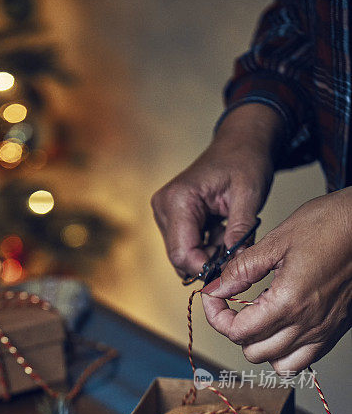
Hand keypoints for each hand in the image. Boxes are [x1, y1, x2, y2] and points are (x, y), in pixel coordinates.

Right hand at [151, 104, 282, 276]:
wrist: (241, 143)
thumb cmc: (245, 160)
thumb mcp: (249, 196)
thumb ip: (240, 232)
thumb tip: (235, 263)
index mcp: (178, 200)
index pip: (183, 253)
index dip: (205, 268)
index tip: (230, 270)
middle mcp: (164, 207)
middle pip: (179, 256)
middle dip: (208, 262)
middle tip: (235, 251)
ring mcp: (164, 212)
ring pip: (182, 254)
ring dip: (208, 254)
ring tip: (229, 235)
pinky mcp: (171, 216)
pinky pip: (184, 244)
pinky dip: (205, 246)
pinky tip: (220, 232)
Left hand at [202, 189, 351, 373]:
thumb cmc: (331, 224)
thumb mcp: (277, 240)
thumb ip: (241, 269)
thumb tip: (216, 287)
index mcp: (288, 301)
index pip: (237, 331)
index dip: (216, 315)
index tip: (215, 298)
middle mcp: (307, 323)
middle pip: (253, 351)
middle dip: (236, 330)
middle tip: (234, 306)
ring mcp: (323, 330)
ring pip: (278, 363)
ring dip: (261, 345)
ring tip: (260, 319)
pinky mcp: (335, 330)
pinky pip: (303, 361)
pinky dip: (287, 352)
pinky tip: (282, 328)